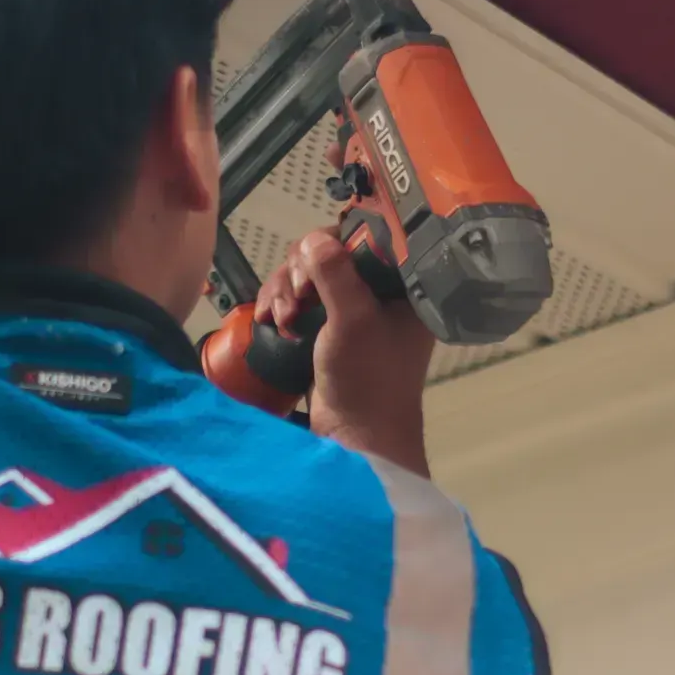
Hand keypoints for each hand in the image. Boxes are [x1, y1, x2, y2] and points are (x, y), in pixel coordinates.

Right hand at [255, 227, 436, 477]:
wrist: (355, 438)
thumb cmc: (367, 380)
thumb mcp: (353, 321)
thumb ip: (336, 275)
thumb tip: (313, 238)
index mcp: (402, 285)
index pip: (368, 237)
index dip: (335, 241)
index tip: (314, 262)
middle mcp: (380, 293)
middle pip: (330, 253)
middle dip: (302, 271)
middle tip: (297, 297)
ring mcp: (351, 310)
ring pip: (309, 275)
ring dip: (285, 289)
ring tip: (281, 317)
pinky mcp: (327, 328)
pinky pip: (299, 298)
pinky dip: (281, 303)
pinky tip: (271, 320)